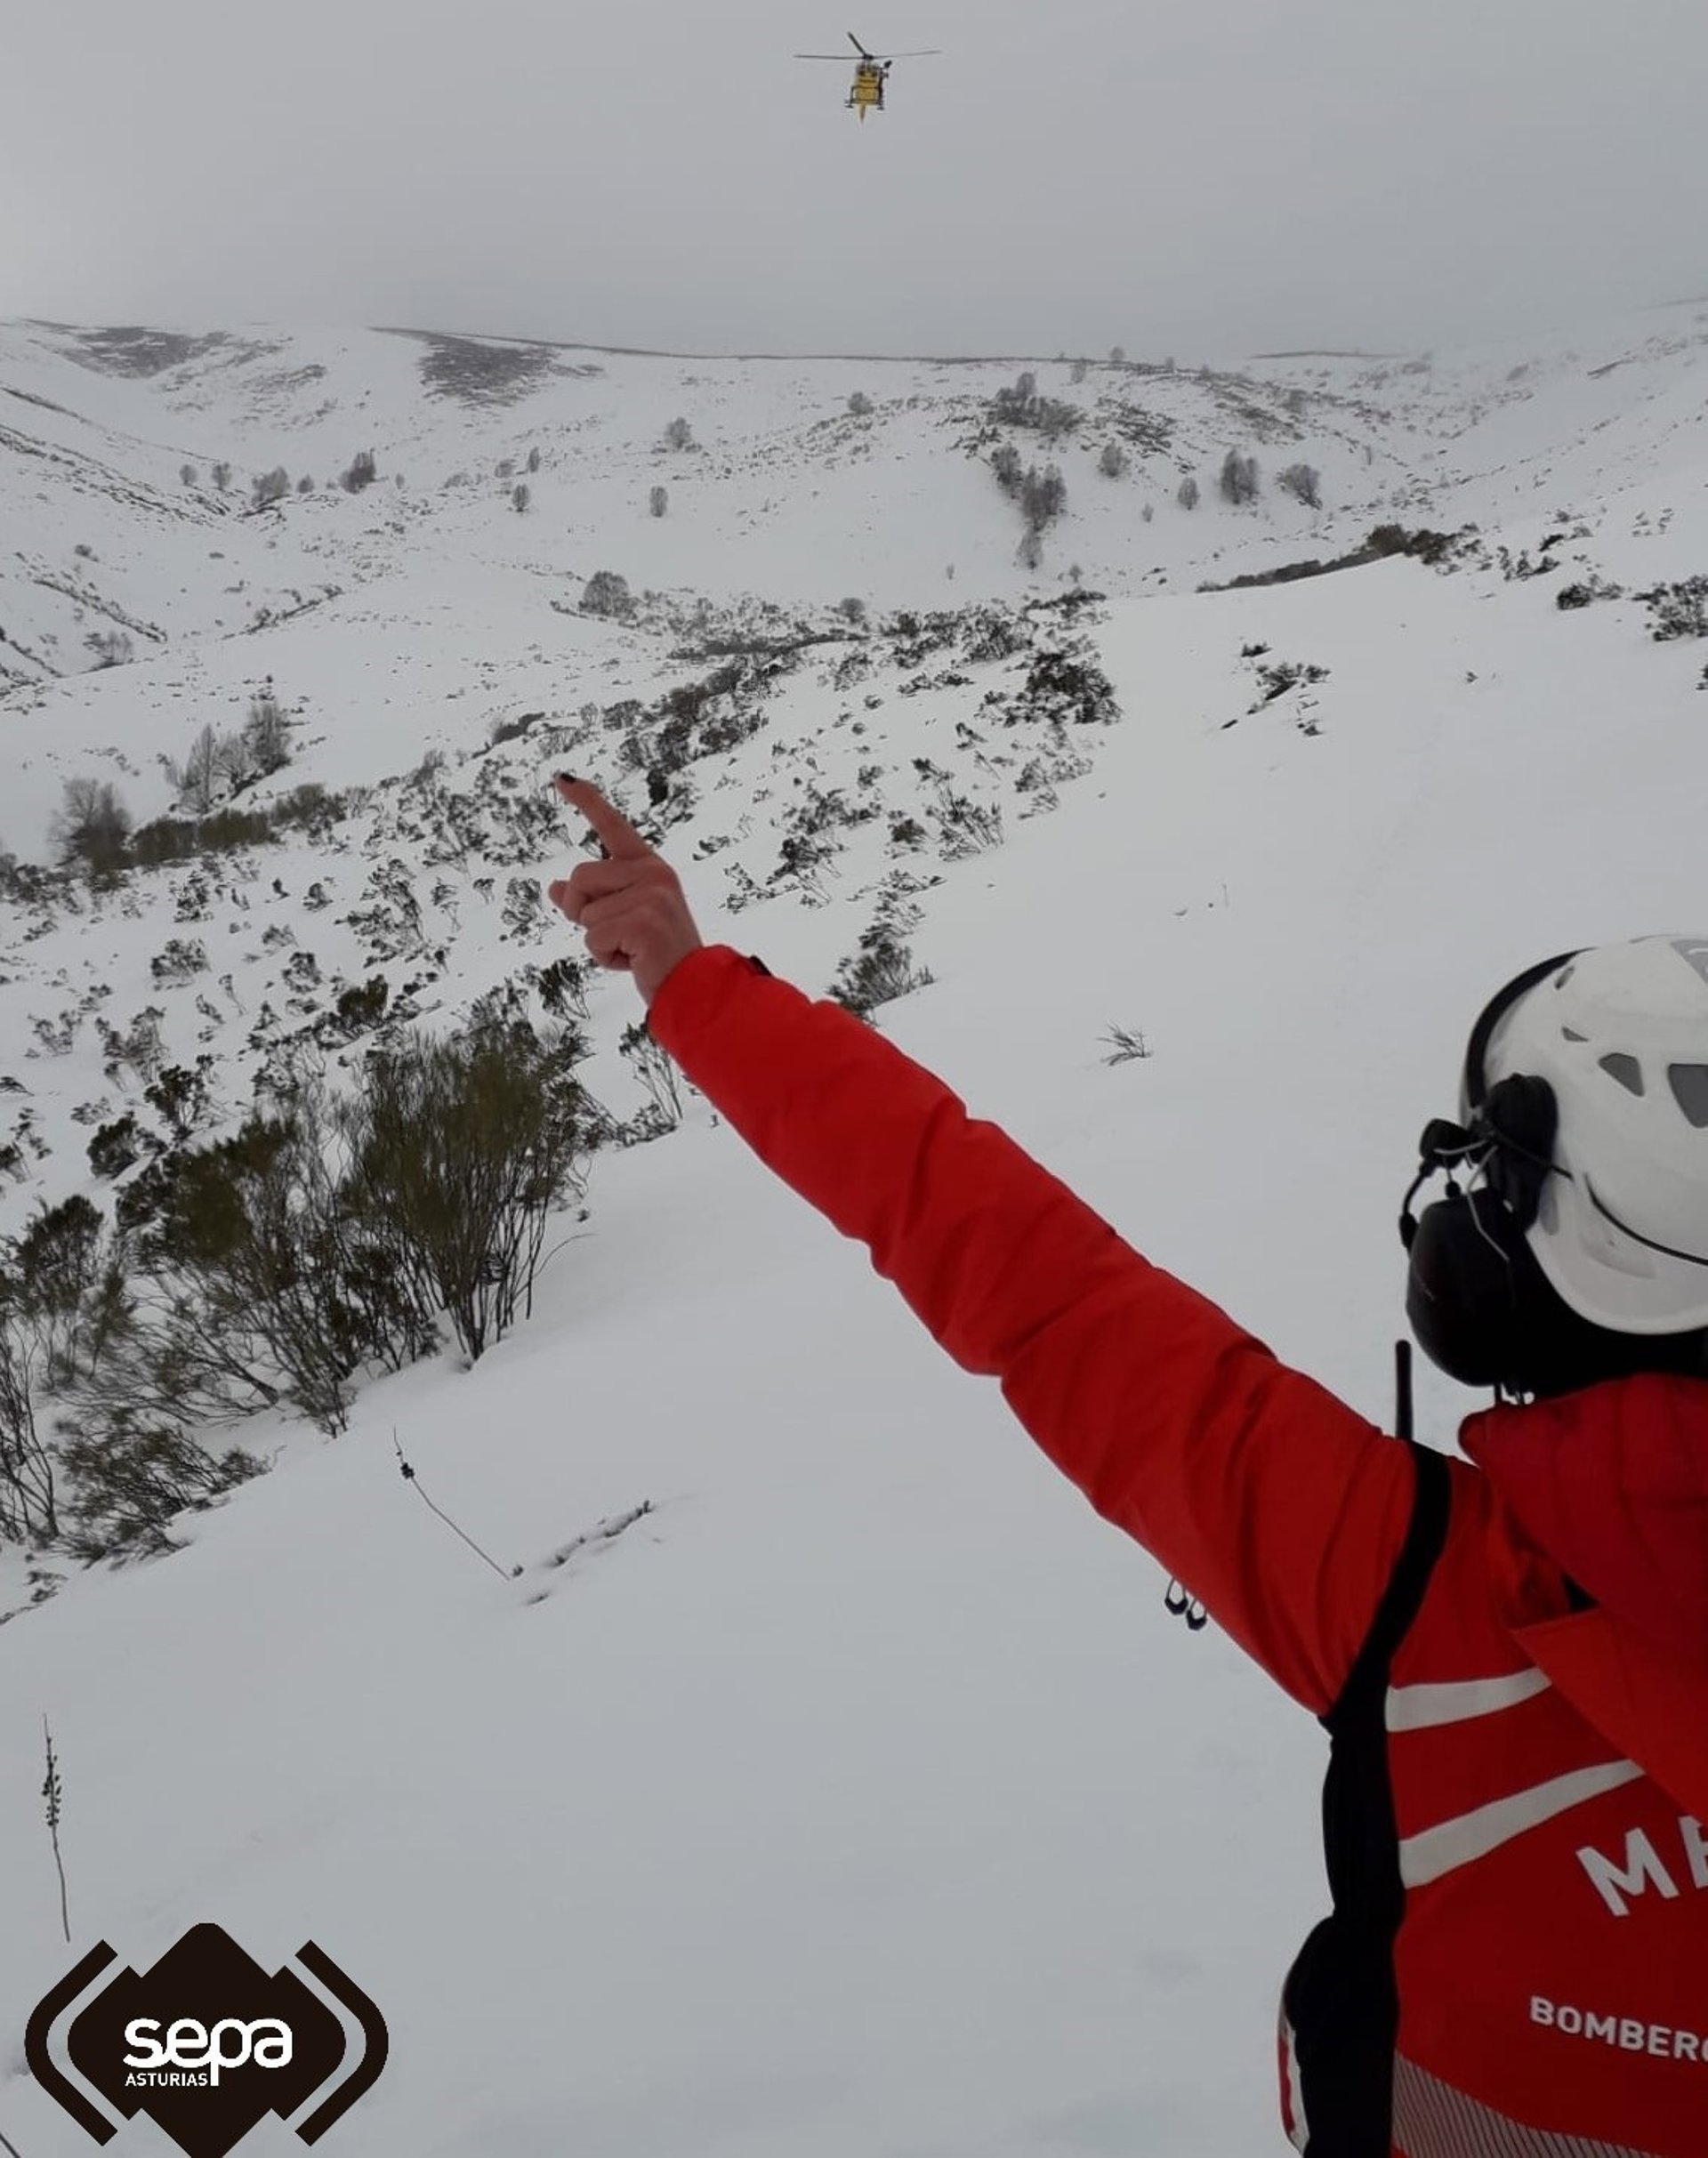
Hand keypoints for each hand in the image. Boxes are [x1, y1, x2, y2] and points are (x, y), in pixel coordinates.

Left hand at [546, 777, 703, 1004]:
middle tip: (614, 935)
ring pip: (584, 911)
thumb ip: (590, 902)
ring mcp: (651, 895)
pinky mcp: (644, 921)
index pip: (613, 826)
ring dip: (595, 939)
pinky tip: (632, 961)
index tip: (561, 779)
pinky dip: (603, 957)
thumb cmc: (656, 956)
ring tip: (630, 950)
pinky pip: (592, 937)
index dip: (587, 801)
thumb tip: (554, 888)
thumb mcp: (619, 922)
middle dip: (582, 911)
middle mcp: (653, 873)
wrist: (692, 988)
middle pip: (580, 876)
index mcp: (650, 867)